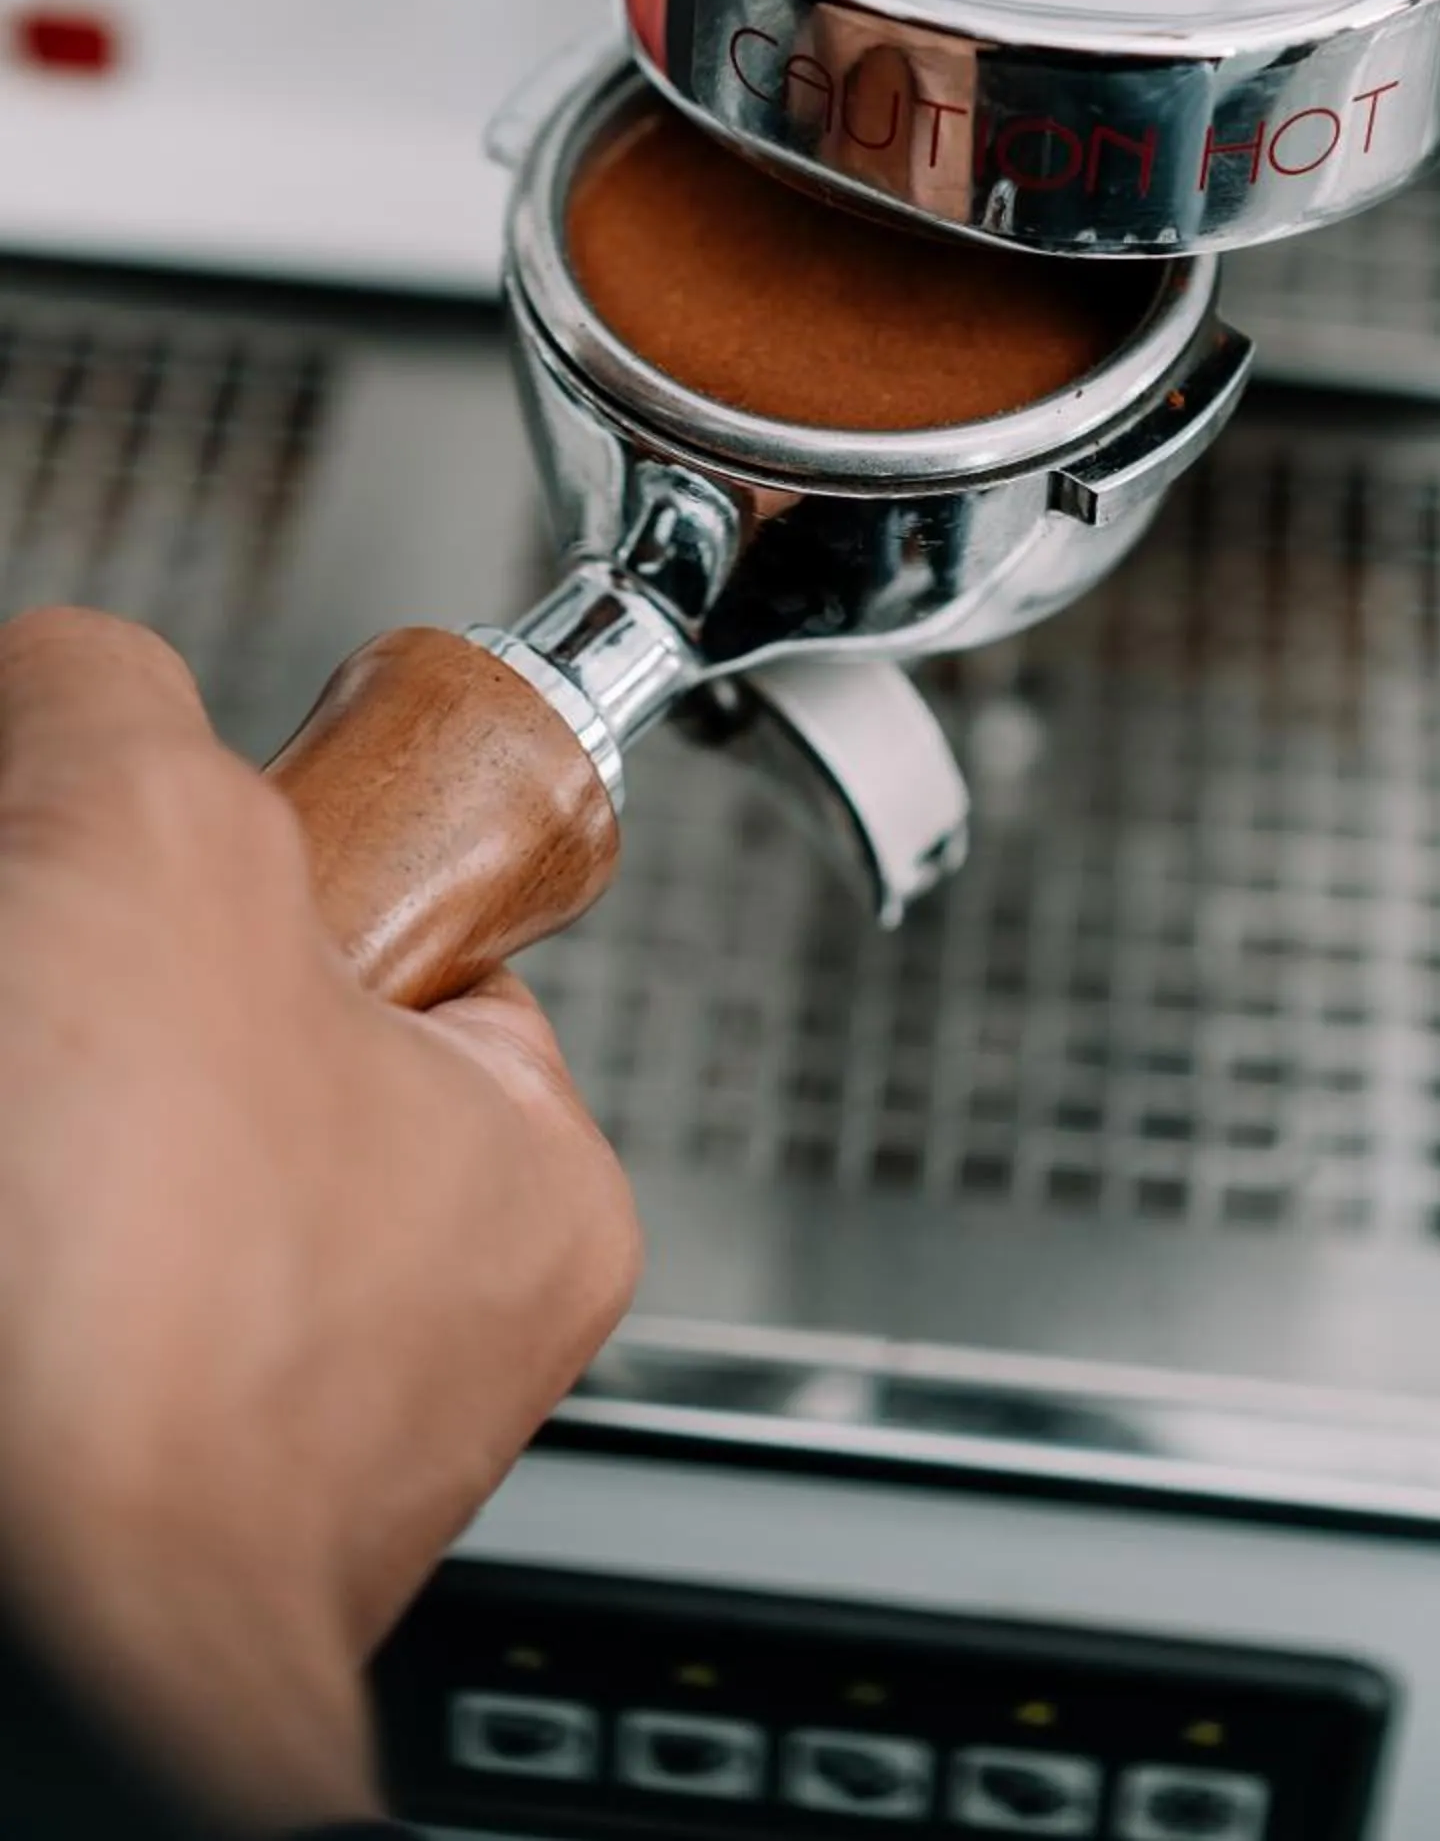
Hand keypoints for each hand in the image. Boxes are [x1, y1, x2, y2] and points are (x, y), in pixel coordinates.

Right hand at [0, 612, 641, 1828]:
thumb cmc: (133, 1329)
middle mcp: (386, 1330)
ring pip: (71, 1146)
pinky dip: (10, 1204)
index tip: (133, 859)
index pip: (382, 927)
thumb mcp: (150, 850)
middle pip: (184, 1034)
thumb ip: (120, 703)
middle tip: (30, 1009)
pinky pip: (39, 1283)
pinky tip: (1, 1213)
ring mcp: (209, 1434)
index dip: (228, 852)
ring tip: (13, 1120)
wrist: (3, 1640)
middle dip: (69, 978)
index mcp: (510, 1182)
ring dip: (26, 1079)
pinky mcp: (70, 1488)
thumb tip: (71, 678)